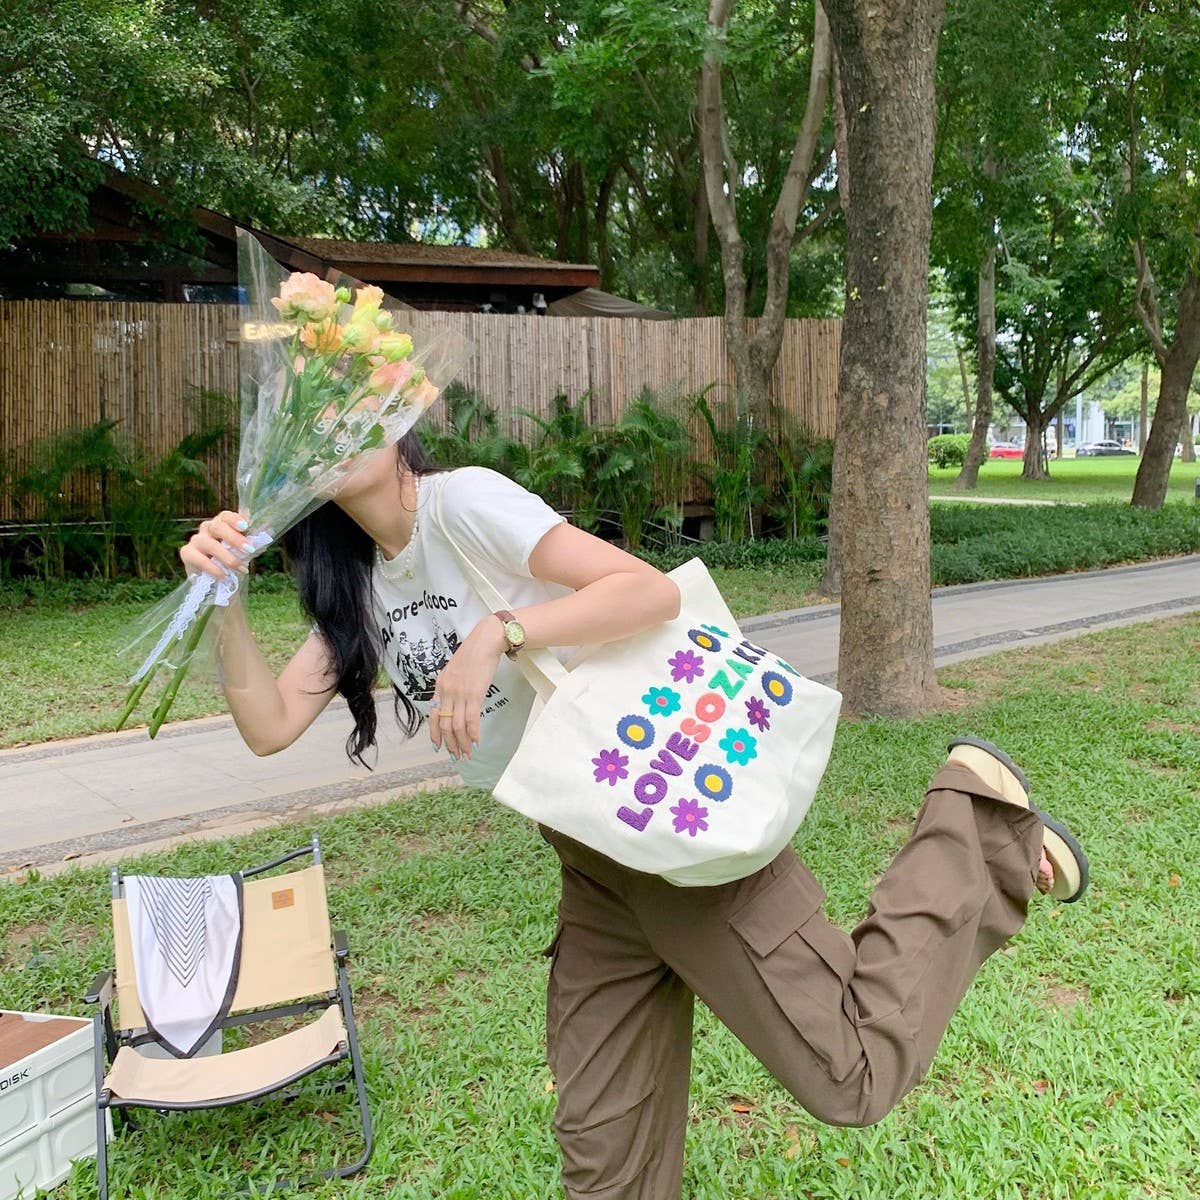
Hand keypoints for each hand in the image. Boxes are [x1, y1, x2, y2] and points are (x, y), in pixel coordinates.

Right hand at [180, 510, 253, 580]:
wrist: (216, 581)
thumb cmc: (231, 561)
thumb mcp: (243, 551)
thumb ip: (250, 541)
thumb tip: (266, 529)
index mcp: (221, 524)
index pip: (225, 516)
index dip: (234, 519)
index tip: (245, 527)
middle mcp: (207, 528)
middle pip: (217, 527)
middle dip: (234, 539)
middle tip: (248, 550)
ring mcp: (196, 540)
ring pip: (209, 544)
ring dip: (227, 557)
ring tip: (241, 569)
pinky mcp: (187, 553)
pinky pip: (199, 559)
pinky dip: (213, 568)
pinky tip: (223, 576)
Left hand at [429, 617, 507, 759]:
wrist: (485, 641)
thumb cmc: (474, 653)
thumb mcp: (456, 670)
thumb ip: (453, 686)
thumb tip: (457, 702)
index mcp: (440, 685)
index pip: (432, 714)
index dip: (434, 732)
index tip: (438, 746)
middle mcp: (447, 691)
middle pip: (444, 724)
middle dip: (450, 743)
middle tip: (456, 756)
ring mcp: (460, 693)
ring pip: (457, 726)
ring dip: (462, 743)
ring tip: (467, 754)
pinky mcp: (474, 694)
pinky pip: (471, 719)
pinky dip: (473, 733)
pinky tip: (477, 743)